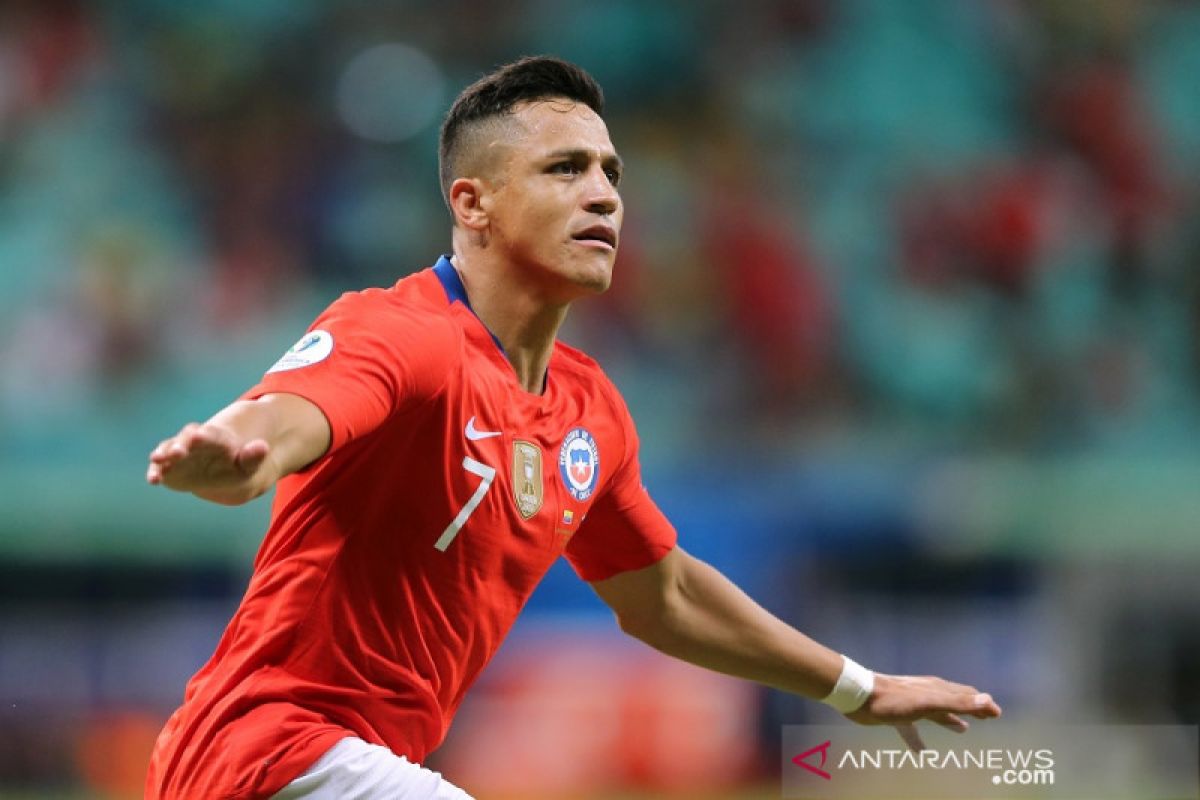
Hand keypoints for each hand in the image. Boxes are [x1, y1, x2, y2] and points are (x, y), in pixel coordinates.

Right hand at [146, 422, 271, 504]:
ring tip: (158, 459)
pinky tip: (154, 480)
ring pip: (170, 449)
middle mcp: (196, 443)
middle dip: (181, 444)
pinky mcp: (171, 466)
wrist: (224, 473)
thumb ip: (253, 456)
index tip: (199, 436)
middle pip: (186, 439)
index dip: (205, 436)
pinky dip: (156, 471)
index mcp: (218, 440)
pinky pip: (161, 466)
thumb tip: (263, 447)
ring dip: (164, 454)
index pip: (212, 436)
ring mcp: (182, 453)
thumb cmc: (238, 467)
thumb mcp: (249, 464)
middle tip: (177, 451)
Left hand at [846, 673, 1001, 750]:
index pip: (966, 696)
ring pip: (936, 714)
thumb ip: (957, 702)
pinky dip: (919, 739)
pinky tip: (921, 751)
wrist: (860, 696)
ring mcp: (912, 704)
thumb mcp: (929, 702)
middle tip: (986, 717)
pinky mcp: (897, 716)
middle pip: (954, 702)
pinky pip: (912, 730)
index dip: (982, 704)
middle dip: (970, 710)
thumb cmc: (895, 700)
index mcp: (937, 689)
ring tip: (962, 730)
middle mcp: (927, 694)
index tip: (997, 713)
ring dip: (950, 721)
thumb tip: (987, 699)